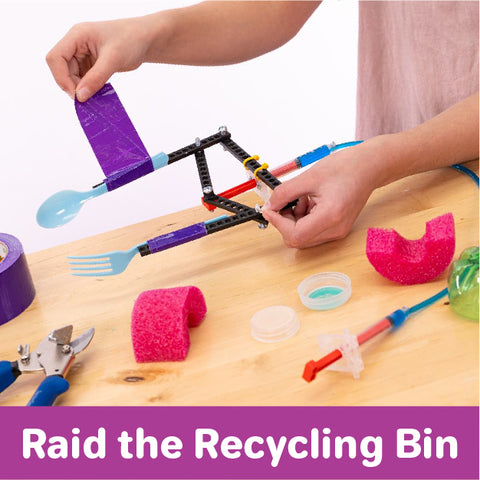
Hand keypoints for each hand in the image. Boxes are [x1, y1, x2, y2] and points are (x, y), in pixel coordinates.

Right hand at [46, 18, 151, 100]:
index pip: (55, 58)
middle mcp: (76, 44)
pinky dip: (88, 88)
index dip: (61, 78)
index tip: (77, 95)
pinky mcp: (91, 63)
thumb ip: (96, 78)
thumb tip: (80, 97)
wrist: (145, 39)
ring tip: (95, 97)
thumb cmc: (131, 40)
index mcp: (77, 36)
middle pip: (62, 69)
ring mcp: (83, 54)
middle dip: (72, 86)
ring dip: (81, 88)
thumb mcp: (113, 60)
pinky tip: (98, 93)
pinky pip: (83, 78)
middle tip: (87, 100)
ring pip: (72, 76)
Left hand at [261, 138, 384, 247]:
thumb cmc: (345, 168)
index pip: (295, 235)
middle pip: (297, 240)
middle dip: (285, 222)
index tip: (270, 209)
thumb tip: (270, 206)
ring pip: (303, 237)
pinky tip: (310, 202)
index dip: (278, 223)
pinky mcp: (337, 228)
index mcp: (330, 217)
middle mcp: (335, 230)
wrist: (369, 166)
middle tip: (285, 202)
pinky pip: (312, 231)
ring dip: (295, 220)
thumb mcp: (308, 178)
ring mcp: (337, 232)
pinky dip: (304, 219)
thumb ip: (284, 194)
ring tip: (303, 198)